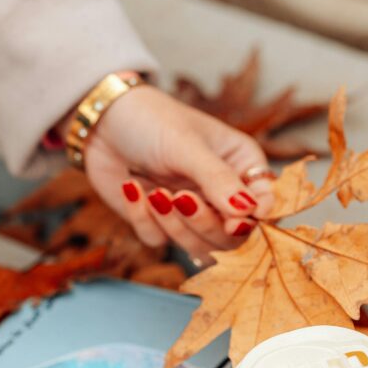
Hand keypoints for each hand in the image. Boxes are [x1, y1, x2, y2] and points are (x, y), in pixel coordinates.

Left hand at [81, 85, 274, 260]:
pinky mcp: (160, 224)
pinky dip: (144, 220)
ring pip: (198, 247)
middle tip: (180, 198)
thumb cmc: (152, 120)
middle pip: (233, 237)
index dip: (254, 221)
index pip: (266, 206)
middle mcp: (223, 194)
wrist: (102, 121)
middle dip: (205, 224)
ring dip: (174, 226)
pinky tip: (133, 188)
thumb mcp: (187, 146)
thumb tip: (249, 214)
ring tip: (154, 193)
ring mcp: (192, 212)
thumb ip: (218, 180)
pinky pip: (160, 241)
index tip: (234, 222)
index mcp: (243, 167)